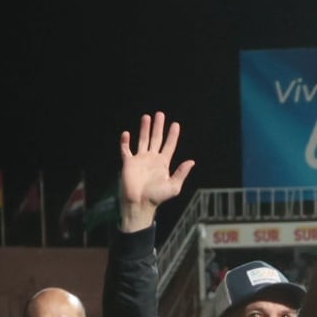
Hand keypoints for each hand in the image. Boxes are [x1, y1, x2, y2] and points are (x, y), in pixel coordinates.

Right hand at [117, 112, 194, 229]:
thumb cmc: (157, 197)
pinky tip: (126, 133)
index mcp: (163, 163)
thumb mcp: (173, 186)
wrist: (139, 203)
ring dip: (145, 129)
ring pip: (143, 140)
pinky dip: (125, 142)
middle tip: (160, 114)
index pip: (169, 145)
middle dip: (158, 127)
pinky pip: (126, 150)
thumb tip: (192, 161)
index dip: (173, 135)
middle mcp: (152, 159)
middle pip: (156, 139)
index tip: (175, 124)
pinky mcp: (128, 163)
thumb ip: (181, 173)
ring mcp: (140, 160)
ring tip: (147, 117)